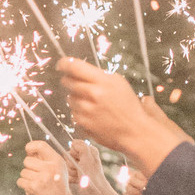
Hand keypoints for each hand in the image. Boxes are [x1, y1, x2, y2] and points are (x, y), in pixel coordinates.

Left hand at [16, 141, 78, 194]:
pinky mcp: (33, 187)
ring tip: (38, 184)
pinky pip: (20, 181)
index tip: (28, 150)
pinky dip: (24, 185)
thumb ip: (45, 159)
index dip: (31, 146)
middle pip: (27, 160)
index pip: (41, 145)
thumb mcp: (58, 168)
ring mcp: (41, 177)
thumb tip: (29, 151)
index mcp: (57, 161)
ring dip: (27, 178)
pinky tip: (33, 189)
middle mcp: (49, 167)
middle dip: (29, 167)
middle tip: (37, 175)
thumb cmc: (57, 185)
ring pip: (23, 172)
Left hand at [56, 59, 190, 172]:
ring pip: (69, 98)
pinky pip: (73, 112)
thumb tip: (78, 71)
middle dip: (69, 81)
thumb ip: (99, 76)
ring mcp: (85, 109)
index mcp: (103, 81)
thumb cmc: (127, 105)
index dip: (64, 64)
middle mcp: (92, 94)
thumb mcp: (118, 83)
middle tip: (76, 83)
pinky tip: (93, 114)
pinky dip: (79, 112)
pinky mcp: (81, 122)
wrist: (133, 130)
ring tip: (93, 103)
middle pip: (68, 82)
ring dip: (76, 98)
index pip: (75, 67)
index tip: (61, 64)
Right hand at [67, 141, 132, 194]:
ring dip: (70, 172)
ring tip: (79, 177)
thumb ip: (81, 147)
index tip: (79, 161)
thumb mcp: (88, 159)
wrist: (95, 193)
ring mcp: (80, 166)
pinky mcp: (76, 174)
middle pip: (68, 156)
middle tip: (79, 170)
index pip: (72, 146)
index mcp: (89, 150)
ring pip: (66, 165)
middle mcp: (85, 157)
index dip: (73, 154)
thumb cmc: (93, 177)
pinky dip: (70, 178)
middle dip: (71, 164)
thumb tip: (73, 142)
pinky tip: (77, 181)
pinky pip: (67, 173)